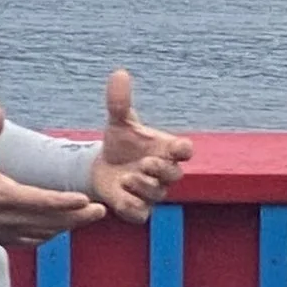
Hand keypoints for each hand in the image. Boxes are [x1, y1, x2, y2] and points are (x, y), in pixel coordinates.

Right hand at [0, 101, 107, 245]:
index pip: (40, 201)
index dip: (64, 203)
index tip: (86, 200)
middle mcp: (3, 217)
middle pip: (48, 222)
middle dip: (77, 218)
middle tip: (101, 211)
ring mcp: (0, 231)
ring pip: (41, 234)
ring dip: (65, 228)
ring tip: (87, 219)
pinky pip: (28, 241)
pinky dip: (47, 236)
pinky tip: (58, 230)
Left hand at [89, 68, 193, 224]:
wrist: (101, 168)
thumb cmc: (119, 143)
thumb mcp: (118, 122)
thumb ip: (119, 101)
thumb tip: (119, 73)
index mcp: (165, 150)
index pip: (185, 151)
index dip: (183, 151)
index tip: (177, 148)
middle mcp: (163, 173)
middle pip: (174, 175)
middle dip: (161, 170)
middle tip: (145, 163)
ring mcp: (152, 192)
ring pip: (157, 194)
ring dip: (143, 186)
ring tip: (127, 178)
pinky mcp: (137, 209)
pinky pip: (140, 213)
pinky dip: (132, 206)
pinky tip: (121, 196)